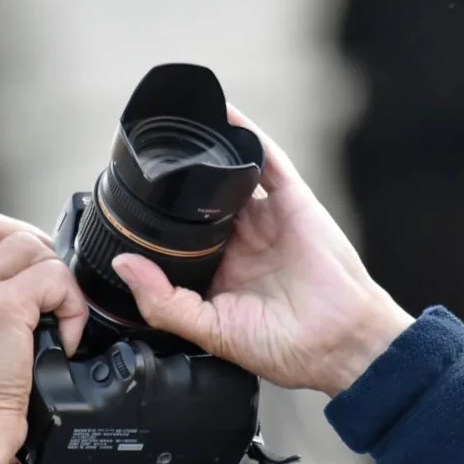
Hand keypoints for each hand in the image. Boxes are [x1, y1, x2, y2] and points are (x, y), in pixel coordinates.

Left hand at [111, 106, 414, 396]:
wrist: (340, 343)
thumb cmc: (286, 347)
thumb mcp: (210, 331)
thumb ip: (163, 301)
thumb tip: (123, 266)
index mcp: (218, 272)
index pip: (178, 236)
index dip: (154, 220)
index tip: (123, 202)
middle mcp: (240, 241)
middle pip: (200, 201)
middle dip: (177, 181)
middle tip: (146, 158)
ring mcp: (266, 218)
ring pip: (229, 175)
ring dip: (208, 151)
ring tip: (176, 127)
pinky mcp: (292, 201)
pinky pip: (268, 159)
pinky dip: (248, 135)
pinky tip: (225, 115)